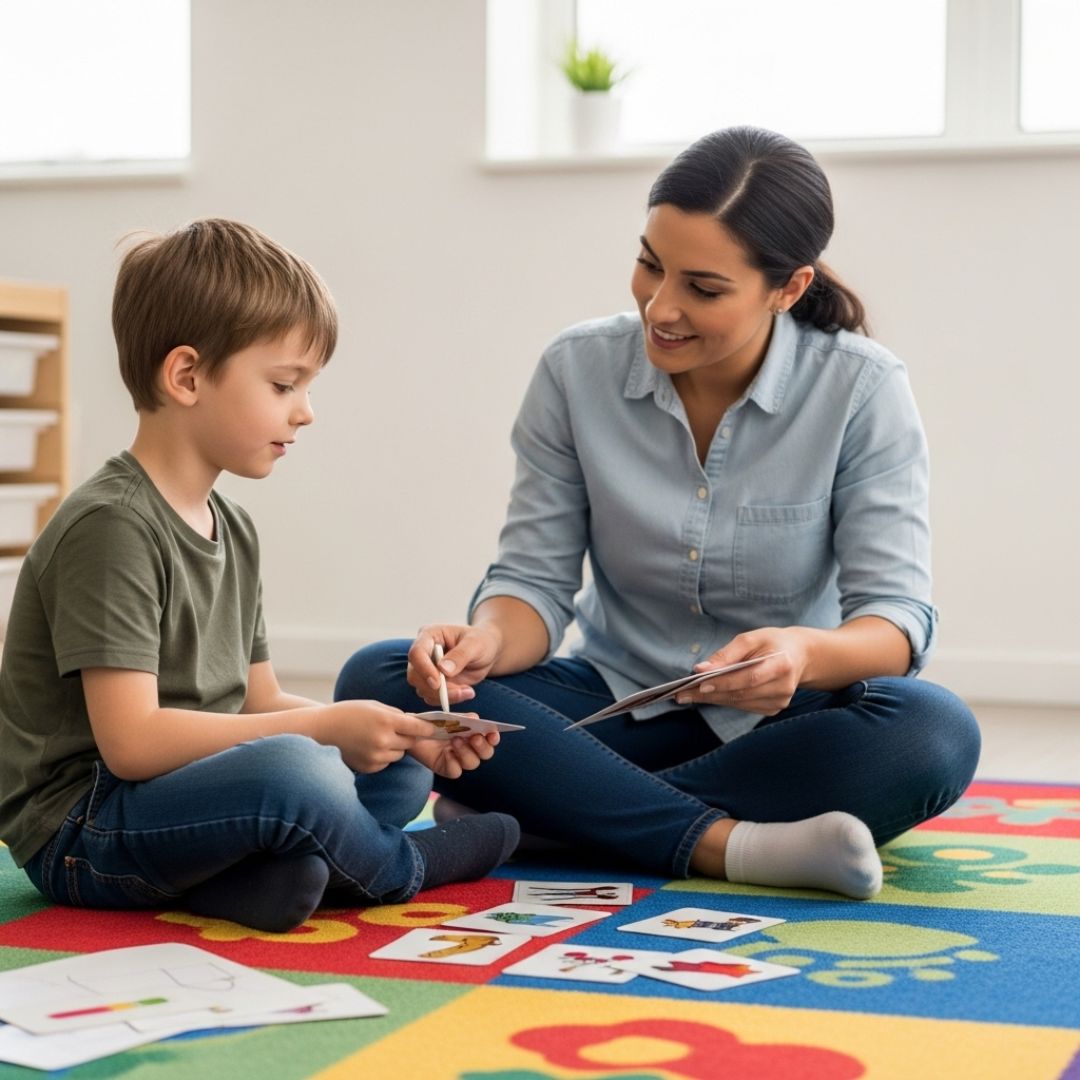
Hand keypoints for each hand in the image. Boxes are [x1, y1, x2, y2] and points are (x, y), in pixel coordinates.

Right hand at [317, 700, 437, 772]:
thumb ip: (396, 714)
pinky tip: (368, 746)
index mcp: (386, 720)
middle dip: (409, 736)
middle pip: (411, 742)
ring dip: (396, 746)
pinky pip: (387, 762)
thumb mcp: (375, 706)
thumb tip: (417, 722)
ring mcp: (376, 756)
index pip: (419, 728)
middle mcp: (383, 740)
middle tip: (397, 729)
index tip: (435, 728)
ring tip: (377, 737)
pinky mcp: (370, 767)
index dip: (429, 728)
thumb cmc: (349, 713)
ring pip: (400, 753)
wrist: (322, 730)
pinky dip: (384, 756)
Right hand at [406, 624, 501, 706]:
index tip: (437, 683)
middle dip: (435, 689)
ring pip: (422, 689)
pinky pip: (432, 697)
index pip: (416, 653)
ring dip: (443, 696)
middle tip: (460, 692)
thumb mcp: (475, 644)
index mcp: (429, 635)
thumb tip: (443, 669)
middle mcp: (424, 653)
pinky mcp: (433, 684)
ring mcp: (426, 669)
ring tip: (468, 691)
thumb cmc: (481, 641)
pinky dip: (448, 699)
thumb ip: (460, 655)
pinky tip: (466, 692)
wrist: (487, 652)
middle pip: (415, 675)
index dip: (424, 669)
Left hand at [408, 724, 500, 779]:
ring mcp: (459, 760)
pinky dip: (453, 762)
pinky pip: (456, 771)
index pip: (491, 739)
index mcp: (474, 735)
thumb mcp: (450, 717)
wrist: (412, 731)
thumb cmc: (433, 723)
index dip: (494, 737)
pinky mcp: (446, 768)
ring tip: (455, 740)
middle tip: (474, 737)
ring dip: (466, 752)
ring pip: (472, 763)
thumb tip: (476, 719)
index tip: (492, 733)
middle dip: (482, 746)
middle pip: (486, 753)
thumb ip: (464, 718)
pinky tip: (446, 753)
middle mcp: (470, 749)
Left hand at [674, 628, 810, 715]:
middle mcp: (783, 687)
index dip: (723, 682)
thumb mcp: (751, 638)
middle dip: (709, 694)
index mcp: (781, 665)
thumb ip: (727, 654)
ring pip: (739, 703)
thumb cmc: (772, 642)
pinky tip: (708, 696)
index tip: (698, 682)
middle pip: (741, 694)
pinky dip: (724, 700)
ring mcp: (780, 701)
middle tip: (681, 694)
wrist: (799, 655)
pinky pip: (743, 706)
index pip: (748, 678)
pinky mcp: (774, 708)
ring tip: (687, 696)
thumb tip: (701, 669)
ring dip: (712, 699)